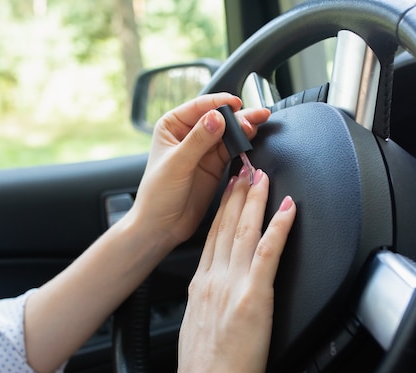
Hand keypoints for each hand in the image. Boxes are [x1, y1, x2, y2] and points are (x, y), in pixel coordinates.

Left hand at [129, 93, 270, 248]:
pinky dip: (243, 145)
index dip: (219, 103)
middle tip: (256, 116)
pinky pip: (232, 150)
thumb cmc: (157, 195)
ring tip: (258, 124)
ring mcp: (204, 150)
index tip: (236, 104)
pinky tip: (251, 139)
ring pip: (228, 133)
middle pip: (218, 118)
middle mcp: (188, 134)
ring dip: (243, 129)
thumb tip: (217, 118)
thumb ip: (198, 141)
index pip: (199, 107)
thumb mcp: (177, 164)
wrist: (162, 226)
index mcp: (172, 126)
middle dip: (237, 116)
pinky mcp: (215, 165)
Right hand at [169, 168, 296, 372]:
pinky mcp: (254, 297)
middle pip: (225, 226)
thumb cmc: (203, 371)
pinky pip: (268, 252)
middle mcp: (213, 279)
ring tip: (262, 176)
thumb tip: (215, 297)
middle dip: (237, 193)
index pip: (211, 237)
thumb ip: (207, 304)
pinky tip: (288, 208)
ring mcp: (232, 285)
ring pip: (244, 231)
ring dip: (255, 200)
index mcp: (200, 287)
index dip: (222, 209)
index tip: (228, 190)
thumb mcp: (197, 328)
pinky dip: (279, 226)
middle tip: (245, 168)